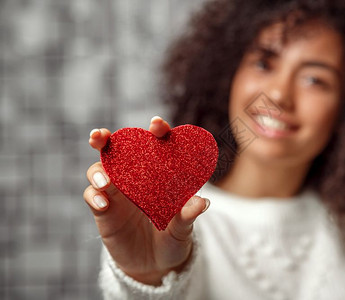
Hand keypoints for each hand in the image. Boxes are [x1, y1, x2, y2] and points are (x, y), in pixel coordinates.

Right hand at [83, 116, 209, 284]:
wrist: (155, 265)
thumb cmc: (173, 239)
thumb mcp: (183, 229)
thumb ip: (188, 216)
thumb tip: (202, 202)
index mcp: (158, 173)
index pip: (156, 144)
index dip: (157, 130)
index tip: (157, 125)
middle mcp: (135, 176)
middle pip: (118, 150)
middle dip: (107, 139)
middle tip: (101, 136)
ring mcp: (117, 192)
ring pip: (100, 170)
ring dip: (99, 171)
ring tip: (107, 182)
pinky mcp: (104, 210)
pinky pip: (93, 196)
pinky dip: (95, 197)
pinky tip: (104, 205)